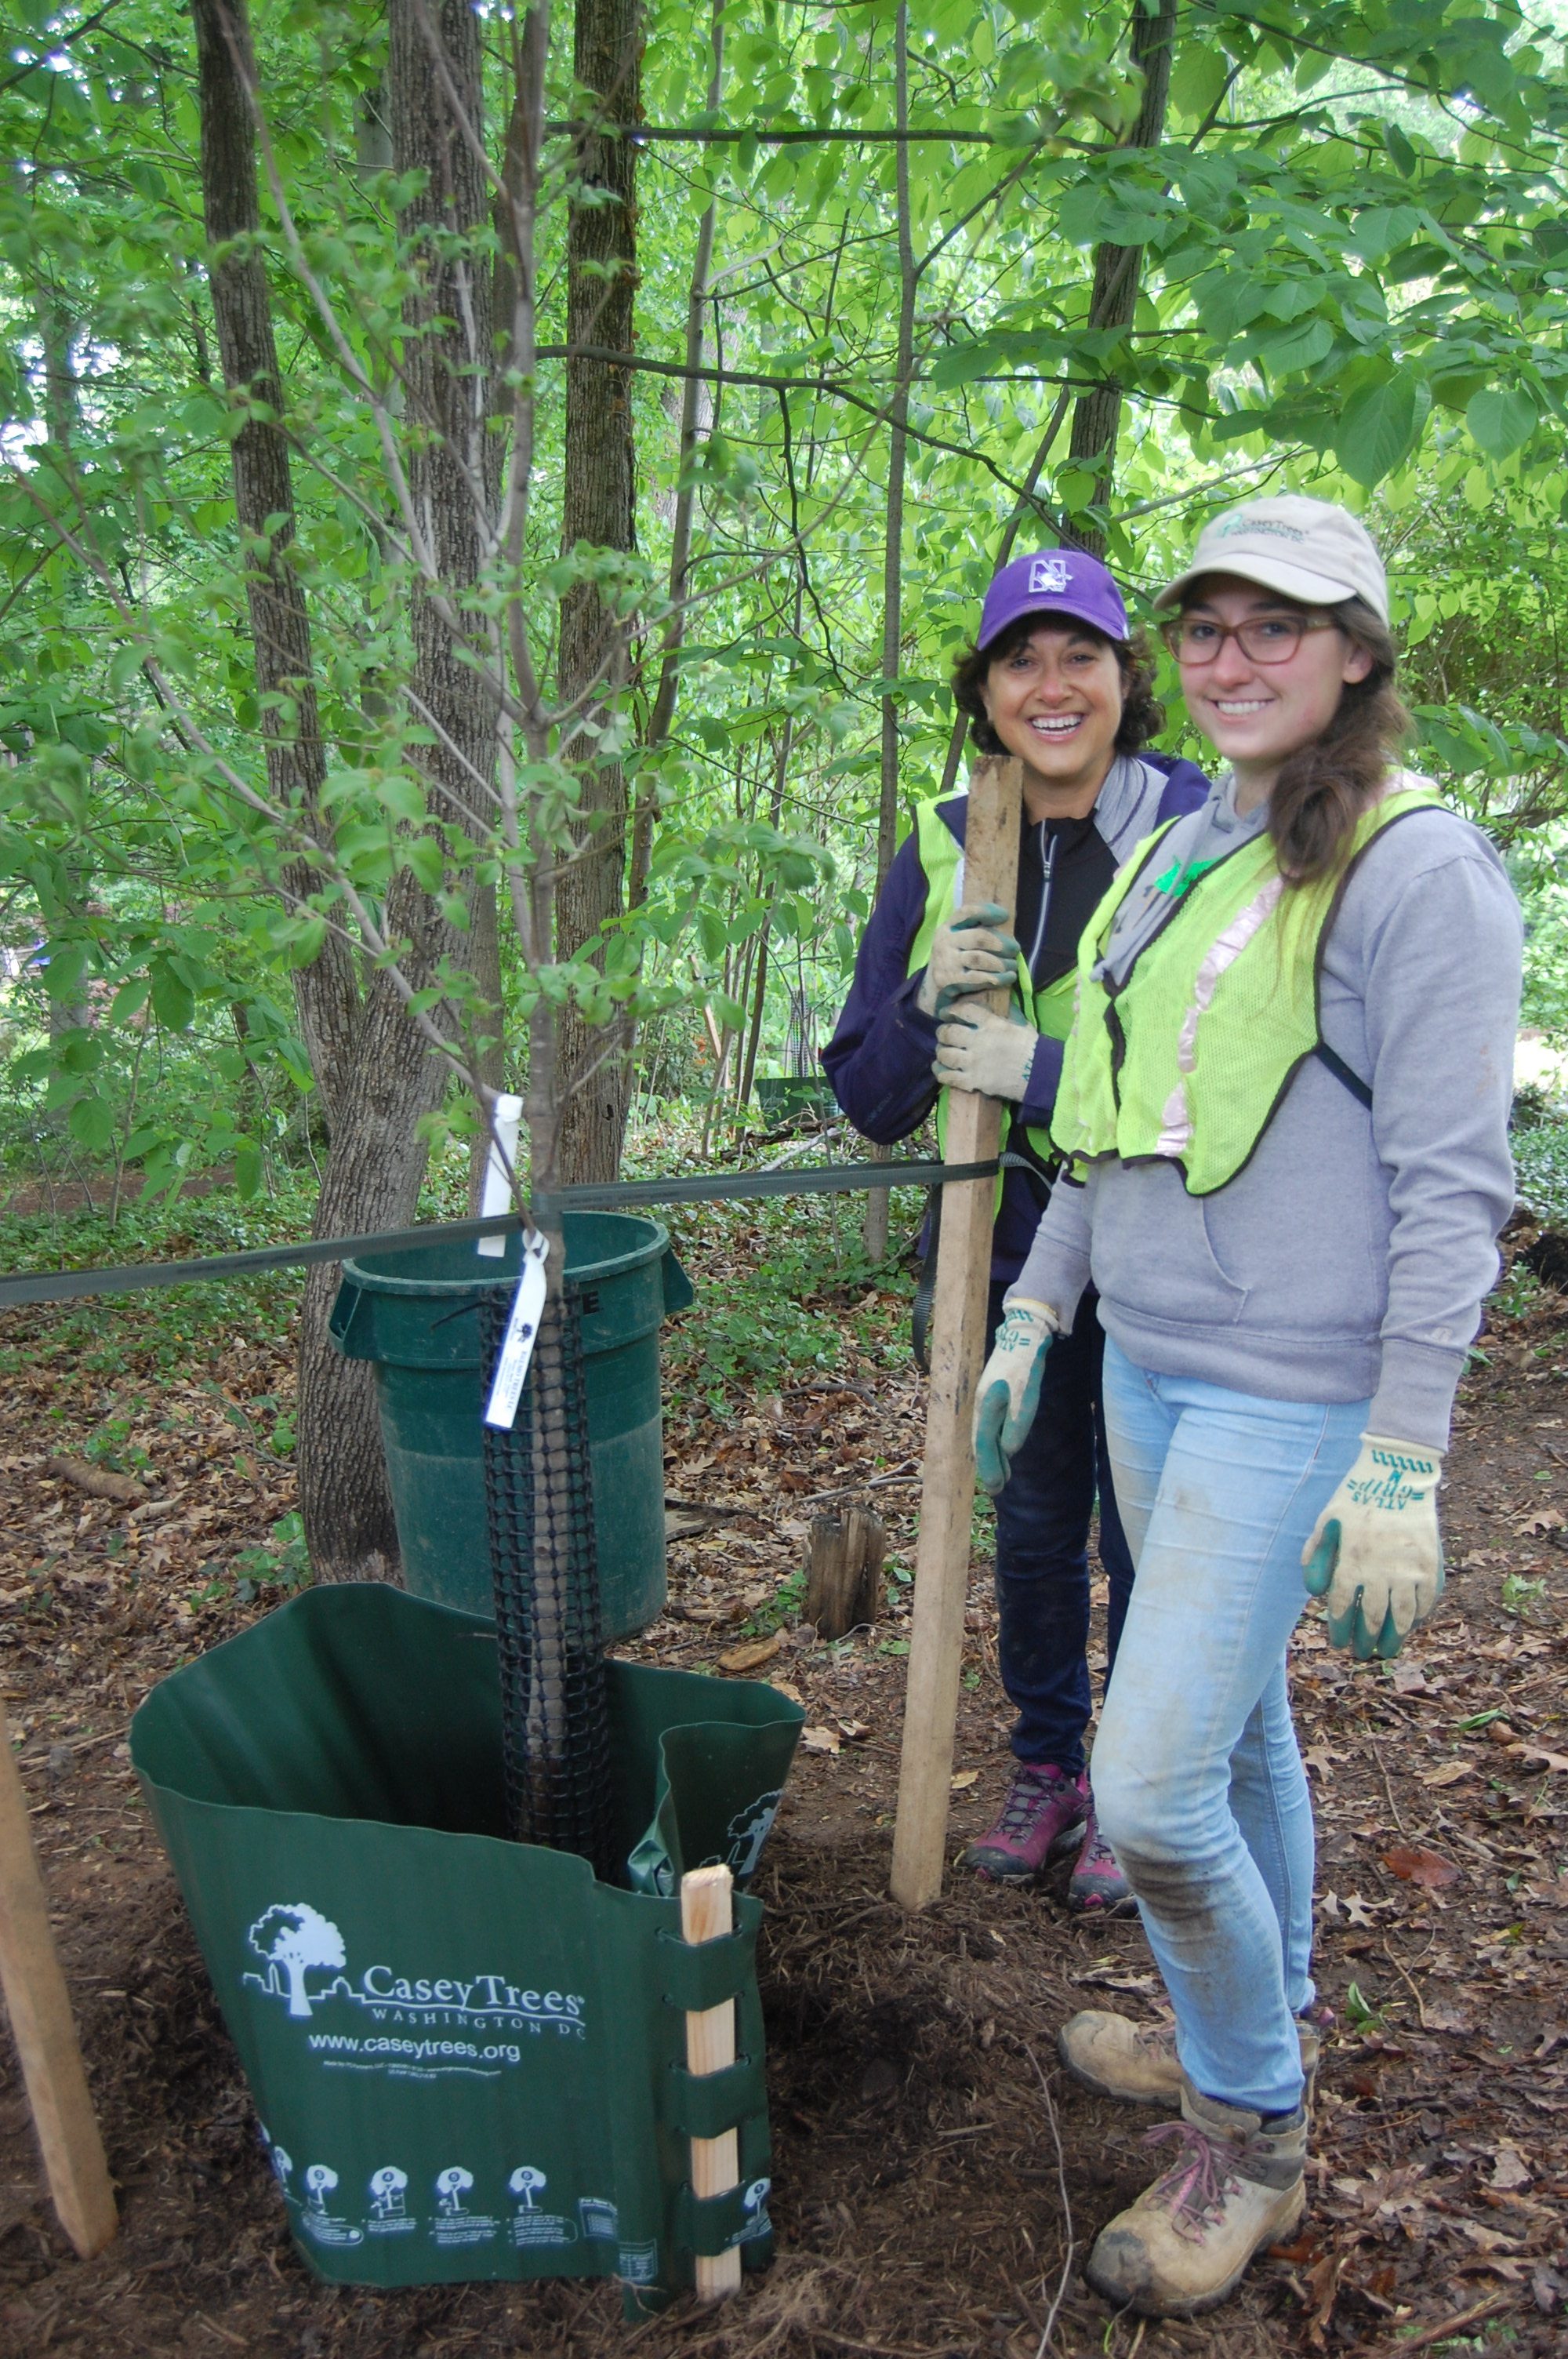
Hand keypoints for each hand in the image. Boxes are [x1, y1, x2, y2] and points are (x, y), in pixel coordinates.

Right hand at [916, 902, 1019, 1017]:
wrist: (933, 989)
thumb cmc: (954, 960)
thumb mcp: (957, 941)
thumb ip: (975, 930)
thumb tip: (1008, 922)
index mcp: (948, 927)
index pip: (967, 912)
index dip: (988, 911)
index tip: (1005, 916)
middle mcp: (944, 942)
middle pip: (979, 937)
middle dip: (1002, 943)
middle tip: (1015, 949)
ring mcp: (945, 962)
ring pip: (979, 959)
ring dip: (1001, 963)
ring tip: (1013, 965)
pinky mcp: (949, 981)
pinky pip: (978, 978)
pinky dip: (997, 978)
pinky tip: (1008, 977)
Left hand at [933, 1004, 1037, 1100]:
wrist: (1040, 1074)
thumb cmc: (1032, 1047)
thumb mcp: (1020, 1023)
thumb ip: (1005, 1013)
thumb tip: (998, 1001)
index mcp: (991, 1024)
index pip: (963, 1010)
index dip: (950, 1010)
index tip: (945, 1014)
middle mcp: (979, 1041)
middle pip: (948, 1033)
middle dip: (943, 1033)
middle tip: (945, 1036)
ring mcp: (974, 1063)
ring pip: (944, 1055)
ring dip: (941, 1053)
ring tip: (945, 1053)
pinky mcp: (974, 1081)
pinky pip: (947, 1077)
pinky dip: (940, 1072)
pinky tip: (941, 1070)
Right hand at [973, 1300, 1060, 1495]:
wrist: (1022, 1337)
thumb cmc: (1025, 1368)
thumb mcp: (1026, 1399)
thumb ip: (1016, 1427)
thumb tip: (1008, 1450)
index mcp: (986, 1407)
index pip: (984, 1445)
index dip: (990, 1468)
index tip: (996, 1488)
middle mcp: (980, 1406)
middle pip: (981, 1443)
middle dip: (989, 1467)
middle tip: (997, 1489)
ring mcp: (984, 1401)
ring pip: (984, 1436)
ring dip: (993, 1457)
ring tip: (1002, 1477)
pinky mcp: (992, 1397)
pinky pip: (989, 1427)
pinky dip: (994, 1442)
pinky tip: (1002, 1450)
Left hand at [1301, 1433, 1444, 1659]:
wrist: (1397, 1474)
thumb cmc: (1357, 1495)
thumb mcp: (1327, 1520)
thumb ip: (1317, 1554)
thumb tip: (1313, 1588)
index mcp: (1352, 1561)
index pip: (1343, 1608)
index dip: (1339, 1630)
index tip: (1338, 1643)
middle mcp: (1381, 1571)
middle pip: (1374, 1619)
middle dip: (1366, 1641)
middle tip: (1362, 1653)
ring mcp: (1409, 1569)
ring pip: (1403, 1616)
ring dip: (1394, 1638)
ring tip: (1387, 1650)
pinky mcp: (1430, 1563)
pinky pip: (1426, 1599)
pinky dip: (1419, 1616)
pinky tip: (1411, 1624)